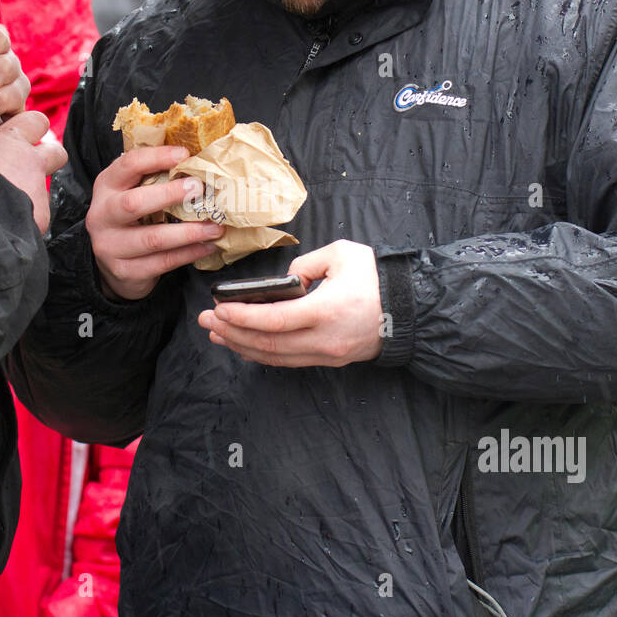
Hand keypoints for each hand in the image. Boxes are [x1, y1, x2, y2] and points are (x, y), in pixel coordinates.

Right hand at [0, 111, 66, 232]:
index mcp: (10, 141)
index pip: (35, 120)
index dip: (32, 129)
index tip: (22, 138)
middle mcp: (31, 161)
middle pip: (56, 152)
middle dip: (48, 161)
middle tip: (28, 172)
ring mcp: (40, 189)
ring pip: (43, 190)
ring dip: (30, 196)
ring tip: (7, 207)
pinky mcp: (42, 215)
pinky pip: (38, 215)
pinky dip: (26, 219)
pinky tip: (7, 225)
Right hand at [87, 145, 226, 300]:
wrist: (108, 264)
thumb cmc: (128, 218)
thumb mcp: (131, 191)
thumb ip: (154, 177)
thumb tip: (196, 162)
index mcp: (106, 187)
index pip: (127, 165)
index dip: (156, 158)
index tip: (184, 155)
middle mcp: (102, 215)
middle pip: (134, 203)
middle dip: (170, 194)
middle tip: (199, 189)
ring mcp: (110, 246)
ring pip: (153, 239)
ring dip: (189, 232)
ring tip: (215, 227)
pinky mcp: (125, 271)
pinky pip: (162, 262)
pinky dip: (188, 254)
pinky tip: (207, 246)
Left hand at [197, 240, 383, 367]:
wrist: (411, 308)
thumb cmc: (377, 277)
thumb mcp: (342, 254)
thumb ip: (305, 265)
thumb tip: (284, 282)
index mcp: (326, 311)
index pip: (273, 320)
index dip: (242, 317)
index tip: (218, 308)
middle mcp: (324, 339)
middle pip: (268, 344)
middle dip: (232, 333)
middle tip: (206, 321)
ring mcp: (327, 353)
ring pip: (276, 357)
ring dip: (243, 346)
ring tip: (217, 334)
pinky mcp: (330, 359)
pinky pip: (289, 361)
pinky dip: (263, 354)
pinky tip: (245, 346)